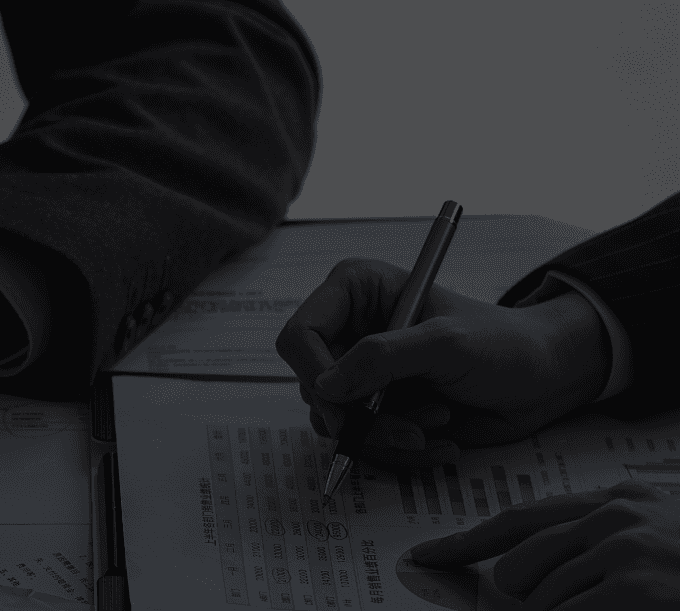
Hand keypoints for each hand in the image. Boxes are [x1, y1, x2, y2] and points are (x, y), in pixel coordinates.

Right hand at [273, 258, 609, 467]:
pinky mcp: (376, 408)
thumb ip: (383, 358)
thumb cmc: (504, 344)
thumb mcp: (447, 343)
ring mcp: (361, 374)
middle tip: (412, 428)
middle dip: (363, 417)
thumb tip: (326, 386)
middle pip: (314, 387)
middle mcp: (349, 331)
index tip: (347, 408)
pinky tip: (440, 440)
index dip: (316, 374)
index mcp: (355, 292)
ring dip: (386, 435)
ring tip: (438, 422)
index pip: (300, 335)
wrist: (542, 379)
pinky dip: (400, 451)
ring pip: (336, 422)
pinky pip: (362, 443)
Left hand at [410, 479, 679, 609]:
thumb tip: (522, 572)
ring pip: (542, 600)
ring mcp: (627, 549)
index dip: (465, 541)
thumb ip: (592, 539)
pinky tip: (625, 609)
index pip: (519, 519)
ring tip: (619, 602)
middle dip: (525, 599)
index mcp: (612, 499)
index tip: (423, 557)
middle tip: (567, 604)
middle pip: (519, 567)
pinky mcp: (639, 587)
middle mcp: (614, 516)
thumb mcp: (649, 531)